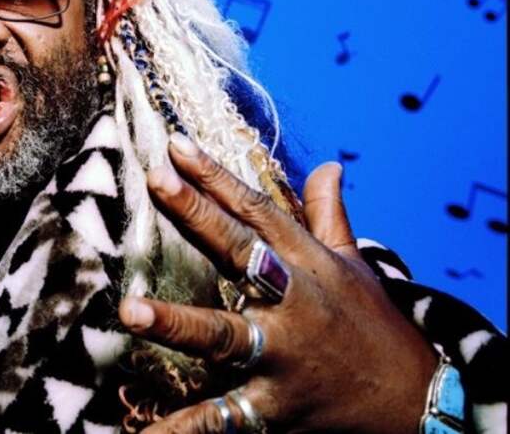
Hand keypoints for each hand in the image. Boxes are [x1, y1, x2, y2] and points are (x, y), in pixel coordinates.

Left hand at [118, 133, 437, 433]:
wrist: (418, 401)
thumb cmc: (374, 325)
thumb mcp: (354, 265)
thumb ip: (330, 216)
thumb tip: (328, 167)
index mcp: (308, 263)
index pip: (256, 209)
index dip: (216, 174)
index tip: (174, 144)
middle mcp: (294, 302)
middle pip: (240, 251)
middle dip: (197, 215)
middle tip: (155, 180)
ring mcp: (283, 355)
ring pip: (227, 335)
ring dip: (179, 324)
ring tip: (131, 311)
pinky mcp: (277, 405)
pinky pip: (225, 417)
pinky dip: (188, 427)